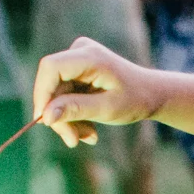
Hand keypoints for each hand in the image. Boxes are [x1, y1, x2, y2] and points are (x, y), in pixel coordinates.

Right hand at [33, 36, 161, 146]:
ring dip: (68, 120)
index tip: (45, 121)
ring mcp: (76, 60)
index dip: (42, 93)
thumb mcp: (107, 109)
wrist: (151, 94)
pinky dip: (73, 115)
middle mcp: (79, 52)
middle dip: (59, 116)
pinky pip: (63, 96)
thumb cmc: (135, 100)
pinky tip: (89, 129)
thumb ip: (76, 110)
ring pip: (56, 95)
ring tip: (89, 137)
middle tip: (73, 141)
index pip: (51, 67)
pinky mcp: (75, 71)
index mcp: (90, 56)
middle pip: (52, 85)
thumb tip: (45, 117)